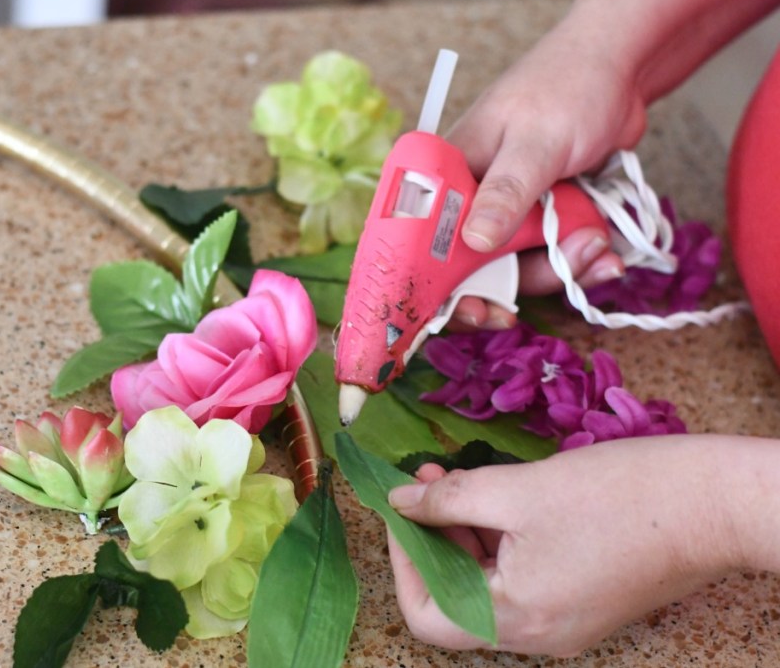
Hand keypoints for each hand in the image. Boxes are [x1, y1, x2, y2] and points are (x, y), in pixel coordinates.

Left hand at [386, 436, 748, 655]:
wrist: (713, 504)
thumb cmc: (617, 496)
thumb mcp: (518, 490)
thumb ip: (449, 499)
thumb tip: (399, 502)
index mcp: (516, 618)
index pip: (427, 614)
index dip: (403, 560)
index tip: (401, 508)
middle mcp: (537, 634)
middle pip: (456, 597)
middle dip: (432, 536)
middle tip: (424, 479)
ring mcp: (563, 621)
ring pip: (488, 586)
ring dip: (463, 533)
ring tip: (453, 477)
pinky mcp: (583, 600)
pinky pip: (521, 580)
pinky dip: (497, 541)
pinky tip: (493, 495)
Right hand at [447, 16, 643, 328]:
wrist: (621, 72)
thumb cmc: (567, 87)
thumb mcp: (535, 142)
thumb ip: (505, 193)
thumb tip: (473, 241)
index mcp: (446, 178)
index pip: (422, 244)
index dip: (440, 287)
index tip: (477, 310)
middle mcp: (468, 201)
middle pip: (474, 269)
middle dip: (519, 282)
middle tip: (549, 286)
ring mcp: (507, 213)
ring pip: (519, 268)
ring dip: (561, 267)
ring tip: (598, 244)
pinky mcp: (540, 219)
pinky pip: (551, 257)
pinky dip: (578, 261)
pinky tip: (606, 254)